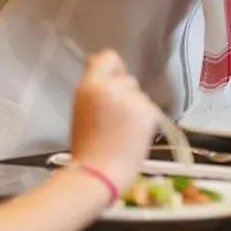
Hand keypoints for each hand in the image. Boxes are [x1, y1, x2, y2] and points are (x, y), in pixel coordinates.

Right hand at [69, 50, 162, 192]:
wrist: (99, 173)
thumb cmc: (86, 146)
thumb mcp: (81, 109)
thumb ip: (94, 88)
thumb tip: (99, 65)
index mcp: (90, 85)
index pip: (108, 57)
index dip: (112, 67)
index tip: (110, 79)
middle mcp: (113, 87)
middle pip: (126, 78)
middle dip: (123, 93)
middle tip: (113, 117)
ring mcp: (133, 99)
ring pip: (139, 94)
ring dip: (134, 106)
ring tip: (122, 130)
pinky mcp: (149, 112)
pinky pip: (149, 108)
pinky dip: (144, 119)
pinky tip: (133, 135)